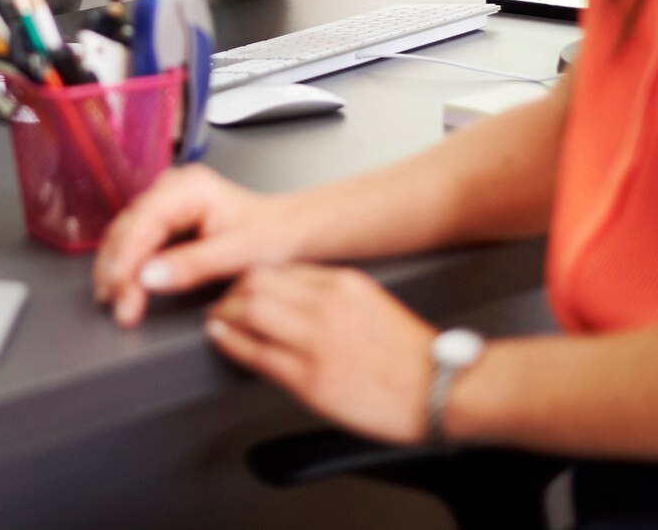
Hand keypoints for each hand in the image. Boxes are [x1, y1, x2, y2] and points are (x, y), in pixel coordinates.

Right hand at [92, 165, 305, 325]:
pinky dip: (128, 268)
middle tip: (118, 306)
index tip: (120, 289)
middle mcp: (171, 189)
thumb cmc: (271, 235)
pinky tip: (123, 288)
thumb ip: (192, 265)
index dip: (127, 257)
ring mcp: (165, 203)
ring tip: (116, 302)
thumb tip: (148, 277)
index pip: (144, 222)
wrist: (287, 233)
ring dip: (117, 270)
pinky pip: (136, 243)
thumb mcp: (237, 253)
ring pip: (126, 236)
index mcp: (189, 187)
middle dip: (118, 268)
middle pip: (129, 228)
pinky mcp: (164, 221)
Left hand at [205, 264, 434, 445]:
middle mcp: (328, 306)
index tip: (240, 284)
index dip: (249, 274)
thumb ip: (331, 295)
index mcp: (344, 283)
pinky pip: (256, 353)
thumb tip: (291, 295)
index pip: (279, 266)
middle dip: (230, 290)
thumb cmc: (410, 356)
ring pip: (249, 311)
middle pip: (257, 281)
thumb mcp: (371, 304)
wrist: (441, 391)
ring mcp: (317, 342)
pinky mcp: (311, 379)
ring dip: (223, 313)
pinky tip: (221, 338)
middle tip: (222, 301)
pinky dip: (229, 342)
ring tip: (217, 319)